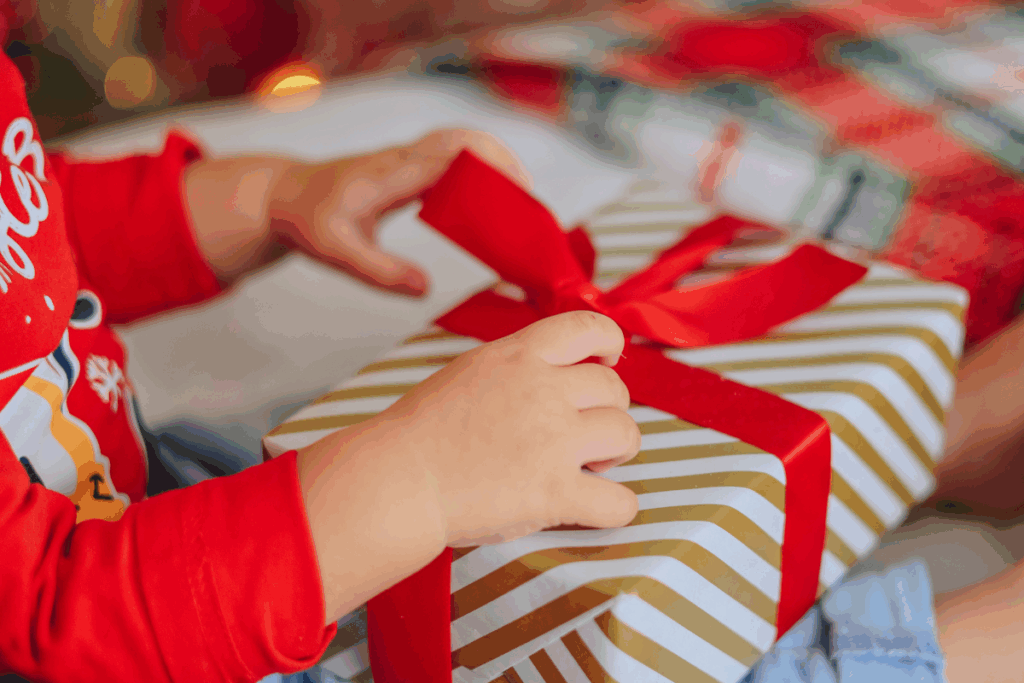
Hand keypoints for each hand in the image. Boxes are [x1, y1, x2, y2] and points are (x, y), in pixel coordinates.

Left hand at [185, 128, 531, 289]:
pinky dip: (482, 169)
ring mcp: (407, 158)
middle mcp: (402, 158)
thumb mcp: (336, 252)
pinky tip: (494, 201)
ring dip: (497, 163)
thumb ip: (379, 271)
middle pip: (465, 139)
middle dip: (505, 161)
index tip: (520, 193)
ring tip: (523, 202)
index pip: (450, 155)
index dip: (490, 168)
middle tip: (532, 201)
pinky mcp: (410, 166)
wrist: (285, 195)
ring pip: (463, 143)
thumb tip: (424, 289)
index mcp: (389, 174)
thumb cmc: (307, 220)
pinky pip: (454, 156)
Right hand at [295, 311, 640, 620]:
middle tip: (583, 435)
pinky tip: (595, 506)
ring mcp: (554, 441)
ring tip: (590, 466)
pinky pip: (620, 501)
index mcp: (520, 356)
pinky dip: (616, 507)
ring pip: (626, 435)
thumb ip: (517, 366)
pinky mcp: (555, 493)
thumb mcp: (470, 371)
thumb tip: (554, 372)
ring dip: (615, 452)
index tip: (607, 364)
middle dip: (608, 411)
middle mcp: (544, 391)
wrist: (397, 479)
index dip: (609, 346)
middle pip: (614, 389)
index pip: (591, 328)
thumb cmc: (421, 432)